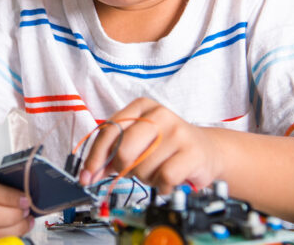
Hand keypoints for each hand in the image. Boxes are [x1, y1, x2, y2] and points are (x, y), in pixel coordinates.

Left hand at [79, 98, 220, 193]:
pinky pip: (163, 178)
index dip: (95, 157)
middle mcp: (159, 114)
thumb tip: (88, 174)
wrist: (206, 151)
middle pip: (123, 150)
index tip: (87, 177)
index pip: (109, 131)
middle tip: (135, 171)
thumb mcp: (137, 143)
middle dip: (124, 169)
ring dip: (147, 178)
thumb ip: (111, 155)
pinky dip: (162, 186)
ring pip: (142, 168)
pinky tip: (168, 181)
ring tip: (159, 170)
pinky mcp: (192, 152)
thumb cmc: (166, 147)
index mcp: (141, 107)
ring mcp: (177, 131)